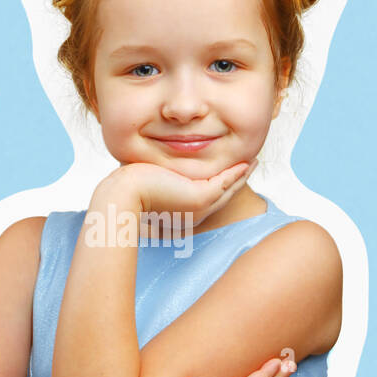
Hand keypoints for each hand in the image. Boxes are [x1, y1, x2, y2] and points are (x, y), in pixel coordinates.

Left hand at [107, 157, 258, 228]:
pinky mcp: (201, 198)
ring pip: (228, 190)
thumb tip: (158, 164)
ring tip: (252, 162)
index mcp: (183, 213)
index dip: (222, 184)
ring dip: (242, 175)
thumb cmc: (130, 186)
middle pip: (224, 195)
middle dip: (238, 180)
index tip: (231, 170)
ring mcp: (200, 208)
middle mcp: (194, 214)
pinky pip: (226, 183)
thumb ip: (160, 174)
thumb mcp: (151, 179)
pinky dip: (237, 173)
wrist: (124, 193)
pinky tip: (246, 163)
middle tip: (250, 165)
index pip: (208, 197)